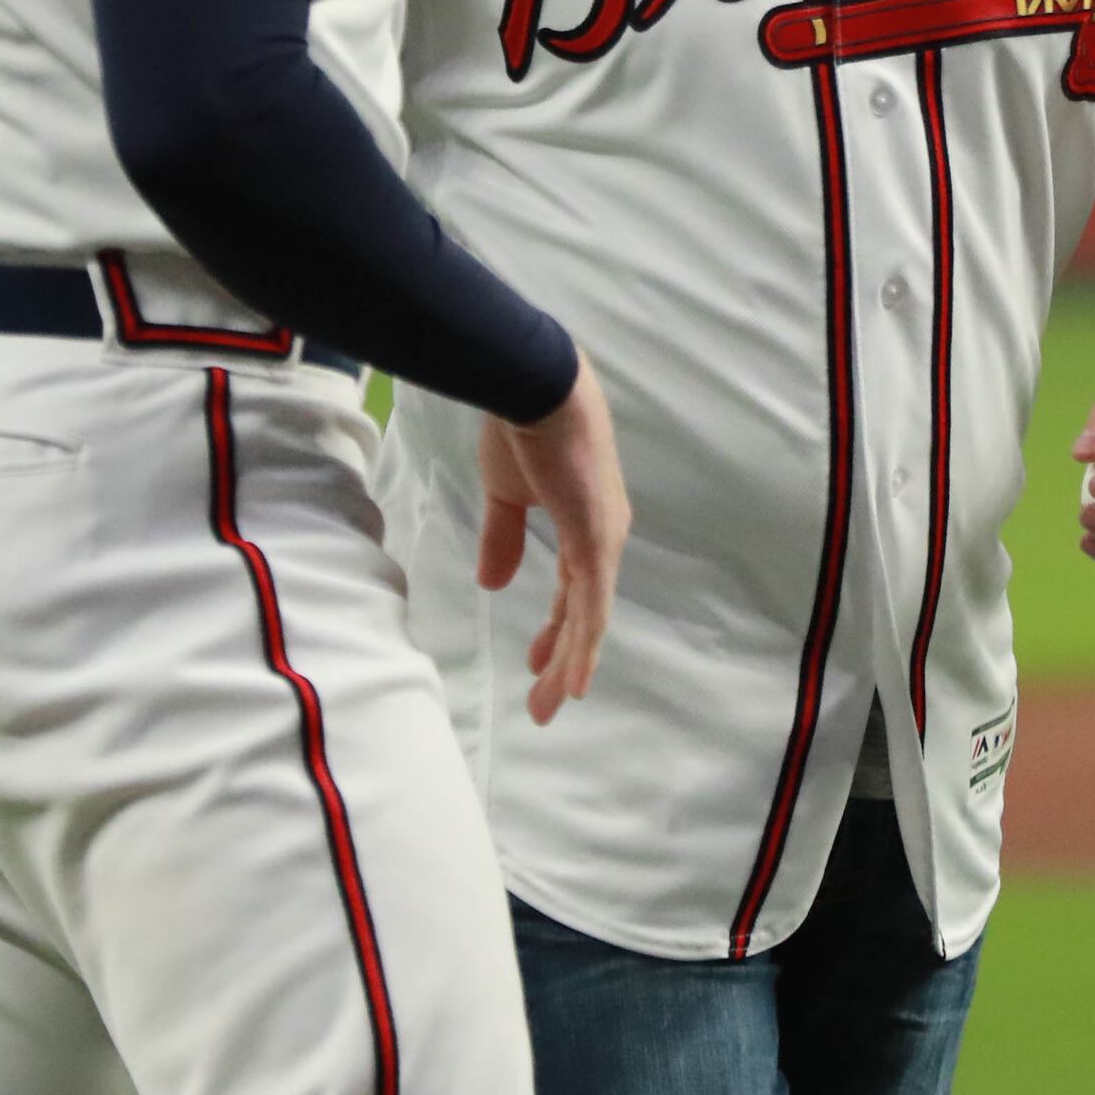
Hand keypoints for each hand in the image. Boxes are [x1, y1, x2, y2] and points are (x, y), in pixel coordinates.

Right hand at [475, 359, 629, 724]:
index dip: (556, 628)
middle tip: (544, 702)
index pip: (574, 590)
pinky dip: (584, 647)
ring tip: (552, 705)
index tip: (537, 660)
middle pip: (585, 614)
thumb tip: (491, 583)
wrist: (536, 389)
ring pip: (589, 620)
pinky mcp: (596, 541)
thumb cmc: (521, 430)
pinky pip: (591, 606)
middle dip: (563, 659)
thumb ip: (503, 539)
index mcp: (585, 524)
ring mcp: (603, 541)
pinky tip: (575, 681)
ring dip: (570, 665)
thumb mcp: (506, 495)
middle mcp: (603, 537)